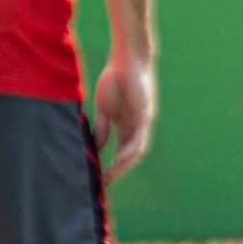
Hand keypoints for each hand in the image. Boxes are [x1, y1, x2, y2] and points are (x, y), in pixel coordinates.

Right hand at [92, 53, 156, 184]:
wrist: (126, 60)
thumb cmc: (114, 80)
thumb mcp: (104, 110)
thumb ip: (102, 129)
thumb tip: (97, 148)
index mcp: (126, 126)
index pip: (122, 151)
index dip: (113, 166)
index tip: (101, 178)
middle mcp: (136, 127)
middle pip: (131, 155)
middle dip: (119, 170)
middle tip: (106, 182)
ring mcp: (143, 121)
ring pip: (137, 149)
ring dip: (125, 164)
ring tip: (113, 175)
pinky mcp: (145, 114)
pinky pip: (140, 136)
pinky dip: (131, 148)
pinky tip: (122, 158)